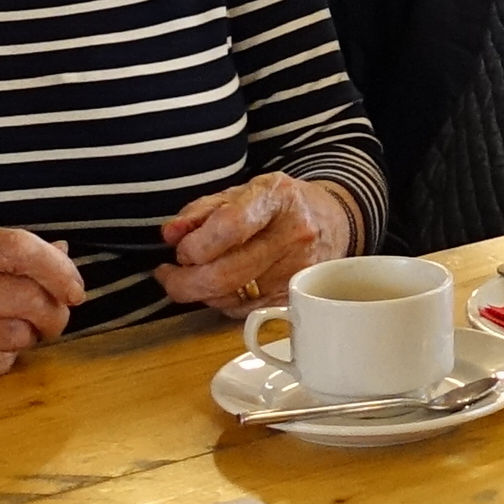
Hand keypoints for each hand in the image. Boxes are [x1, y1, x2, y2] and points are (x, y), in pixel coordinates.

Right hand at [0, 223, 85, 389]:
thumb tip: (61, 254)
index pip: (17, 249)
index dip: (59, 270)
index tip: (76, 287)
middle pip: (25, 299)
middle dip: (55, 313)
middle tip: (55, 317)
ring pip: (15, 336)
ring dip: (29, 338)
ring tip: (18, 331)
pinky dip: (4, 359)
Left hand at [153, 171, 358, 308]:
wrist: (333, 223)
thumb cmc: (280, 206)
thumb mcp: (242, 193)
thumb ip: (200, 212)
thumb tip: (170, 234)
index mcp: (277, 199)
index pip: (230, 226)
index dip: (196, 245)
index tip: (180, 250)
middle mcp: (293, 236)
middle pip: (227, 273)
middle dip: (185, 281)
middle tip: (169, 275)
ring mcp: (297, 272)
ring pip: (231, 298)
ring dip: (201, 292)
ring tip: (195, 275)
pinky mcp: (295, 299)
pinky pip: (243, 311)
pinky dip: (222, 302)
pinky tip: (220, 286)